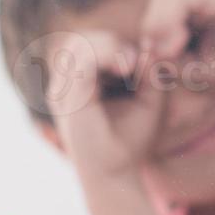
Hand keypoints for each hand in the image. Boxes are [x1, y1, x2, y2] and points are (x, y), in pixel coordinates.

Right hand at [46, 29, 161, 181]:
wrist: (117, 175)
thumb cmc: (130, 141)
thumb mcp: (149, 100)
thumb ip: (150, 70)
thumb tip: (151, 43)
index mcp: (79, 84)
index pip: (89, 45)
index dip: (117, 44)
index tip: (144, 58)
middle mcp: (65, 84)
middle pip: (82, 39)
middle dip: (113, 42)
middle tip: (137, 60)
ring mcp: (63, 89)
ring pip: (79, 43)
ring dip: (110, 45)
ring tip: (131, 65)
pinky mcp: (68, 97)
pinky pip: (82, 59)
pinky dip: (107, 54)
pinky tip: (126, 67)